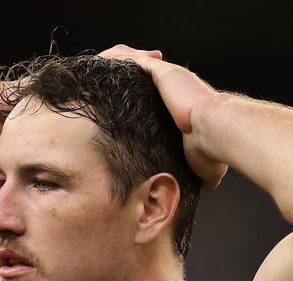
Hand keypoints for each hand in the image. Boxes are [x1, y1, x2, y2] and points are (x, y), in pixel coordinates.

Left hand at [97, 43, 228, 190]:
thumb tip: (206, 187)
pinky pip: (133, 60)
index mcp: (184, 103)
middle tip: (104, 86)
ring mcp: (169, 76)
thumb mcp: (206, 164)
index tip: (126, 105)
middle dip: (125, 77)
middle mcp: (176, 85)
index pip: (158, 94)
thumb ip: (201, 169)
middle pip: (145, 74)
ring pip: (137, 63)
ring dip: (118, 64)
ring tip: (98, 70)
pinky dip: (118, 60)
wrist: (215, 133)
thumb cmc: (212, 151)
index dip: (143, 95)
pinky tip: (101, 65)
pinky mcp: (163, 72)